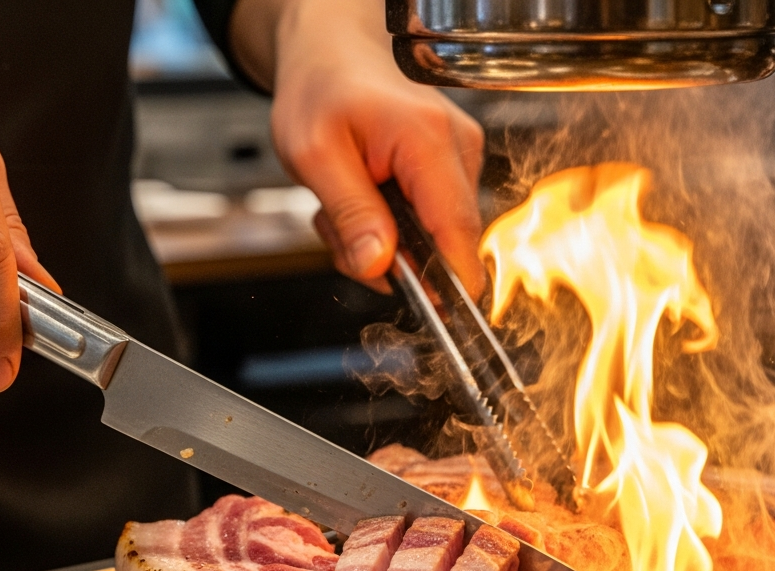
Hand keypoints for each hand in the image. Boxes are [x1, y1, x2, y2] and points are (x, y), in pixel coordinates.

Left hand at [230, 0, 485, 295]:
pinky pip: (431, 220)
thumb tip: (380, 266)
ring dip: (386, 240)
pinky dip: (394, 224)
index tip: (433, 314)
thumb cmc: (321, 87)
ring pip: (435, 237)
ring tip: (346, 205)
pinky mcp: (454, 166)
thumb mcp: (313, 154)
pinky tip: (366, 198)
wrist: (331, 52)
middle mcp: (458, 147)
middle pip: (445, 243)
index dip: (449, 284)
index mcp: (428, 141)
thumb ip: (350, 214)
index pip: (457, 233)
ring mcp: (461, 156)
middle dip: (393, 257)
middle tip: (341, 233)